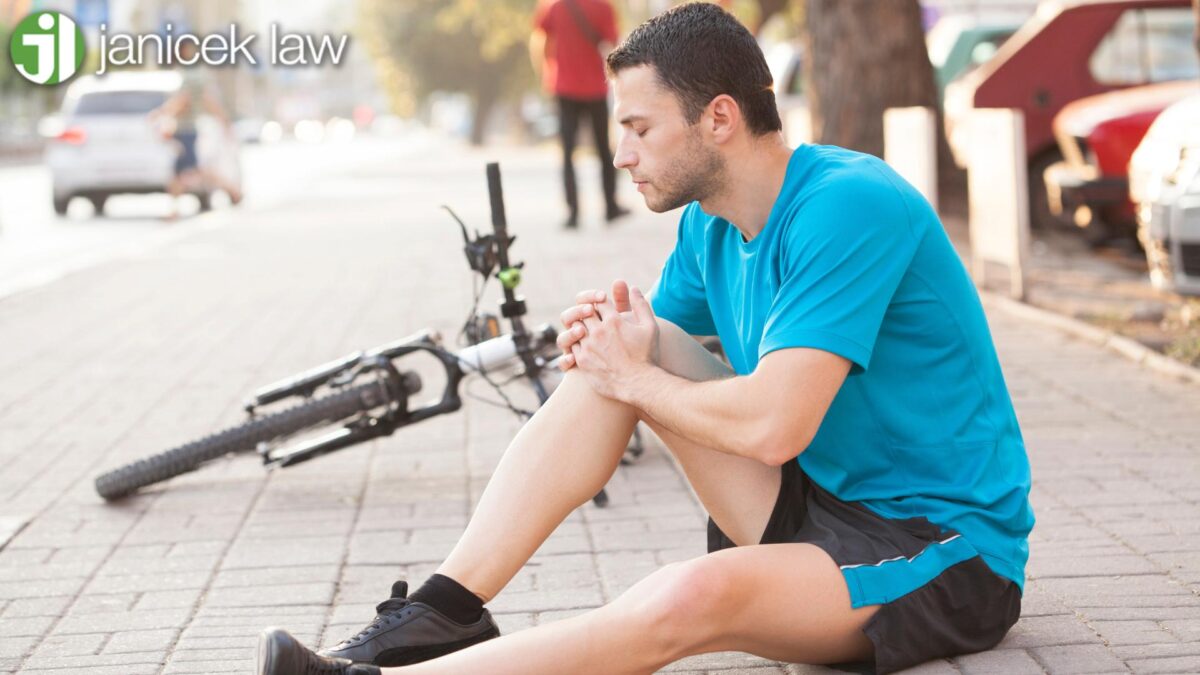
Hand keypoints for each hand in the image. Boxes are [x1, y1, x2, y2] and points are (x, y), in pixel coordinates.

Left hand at [571, 280, 659, 400]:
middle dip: (588, 313)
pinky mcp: (582, 361)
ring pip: (575, 328)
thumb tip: (632, 287)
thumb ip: (641, 305)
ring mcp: (588, 346)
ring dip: (581, 327)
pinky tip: (585, 346)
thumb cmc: (646, 355)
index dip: (600, 302)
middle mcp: (598, 331)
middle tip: (592, 317)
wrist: (638, 384)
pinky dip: (577, 343)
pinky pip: (572, 346)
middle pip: (584, 312)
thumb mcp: (650, 327)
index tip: (602, 307)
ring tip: (588, 331)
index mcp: (614, 321)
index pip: (599, 302)